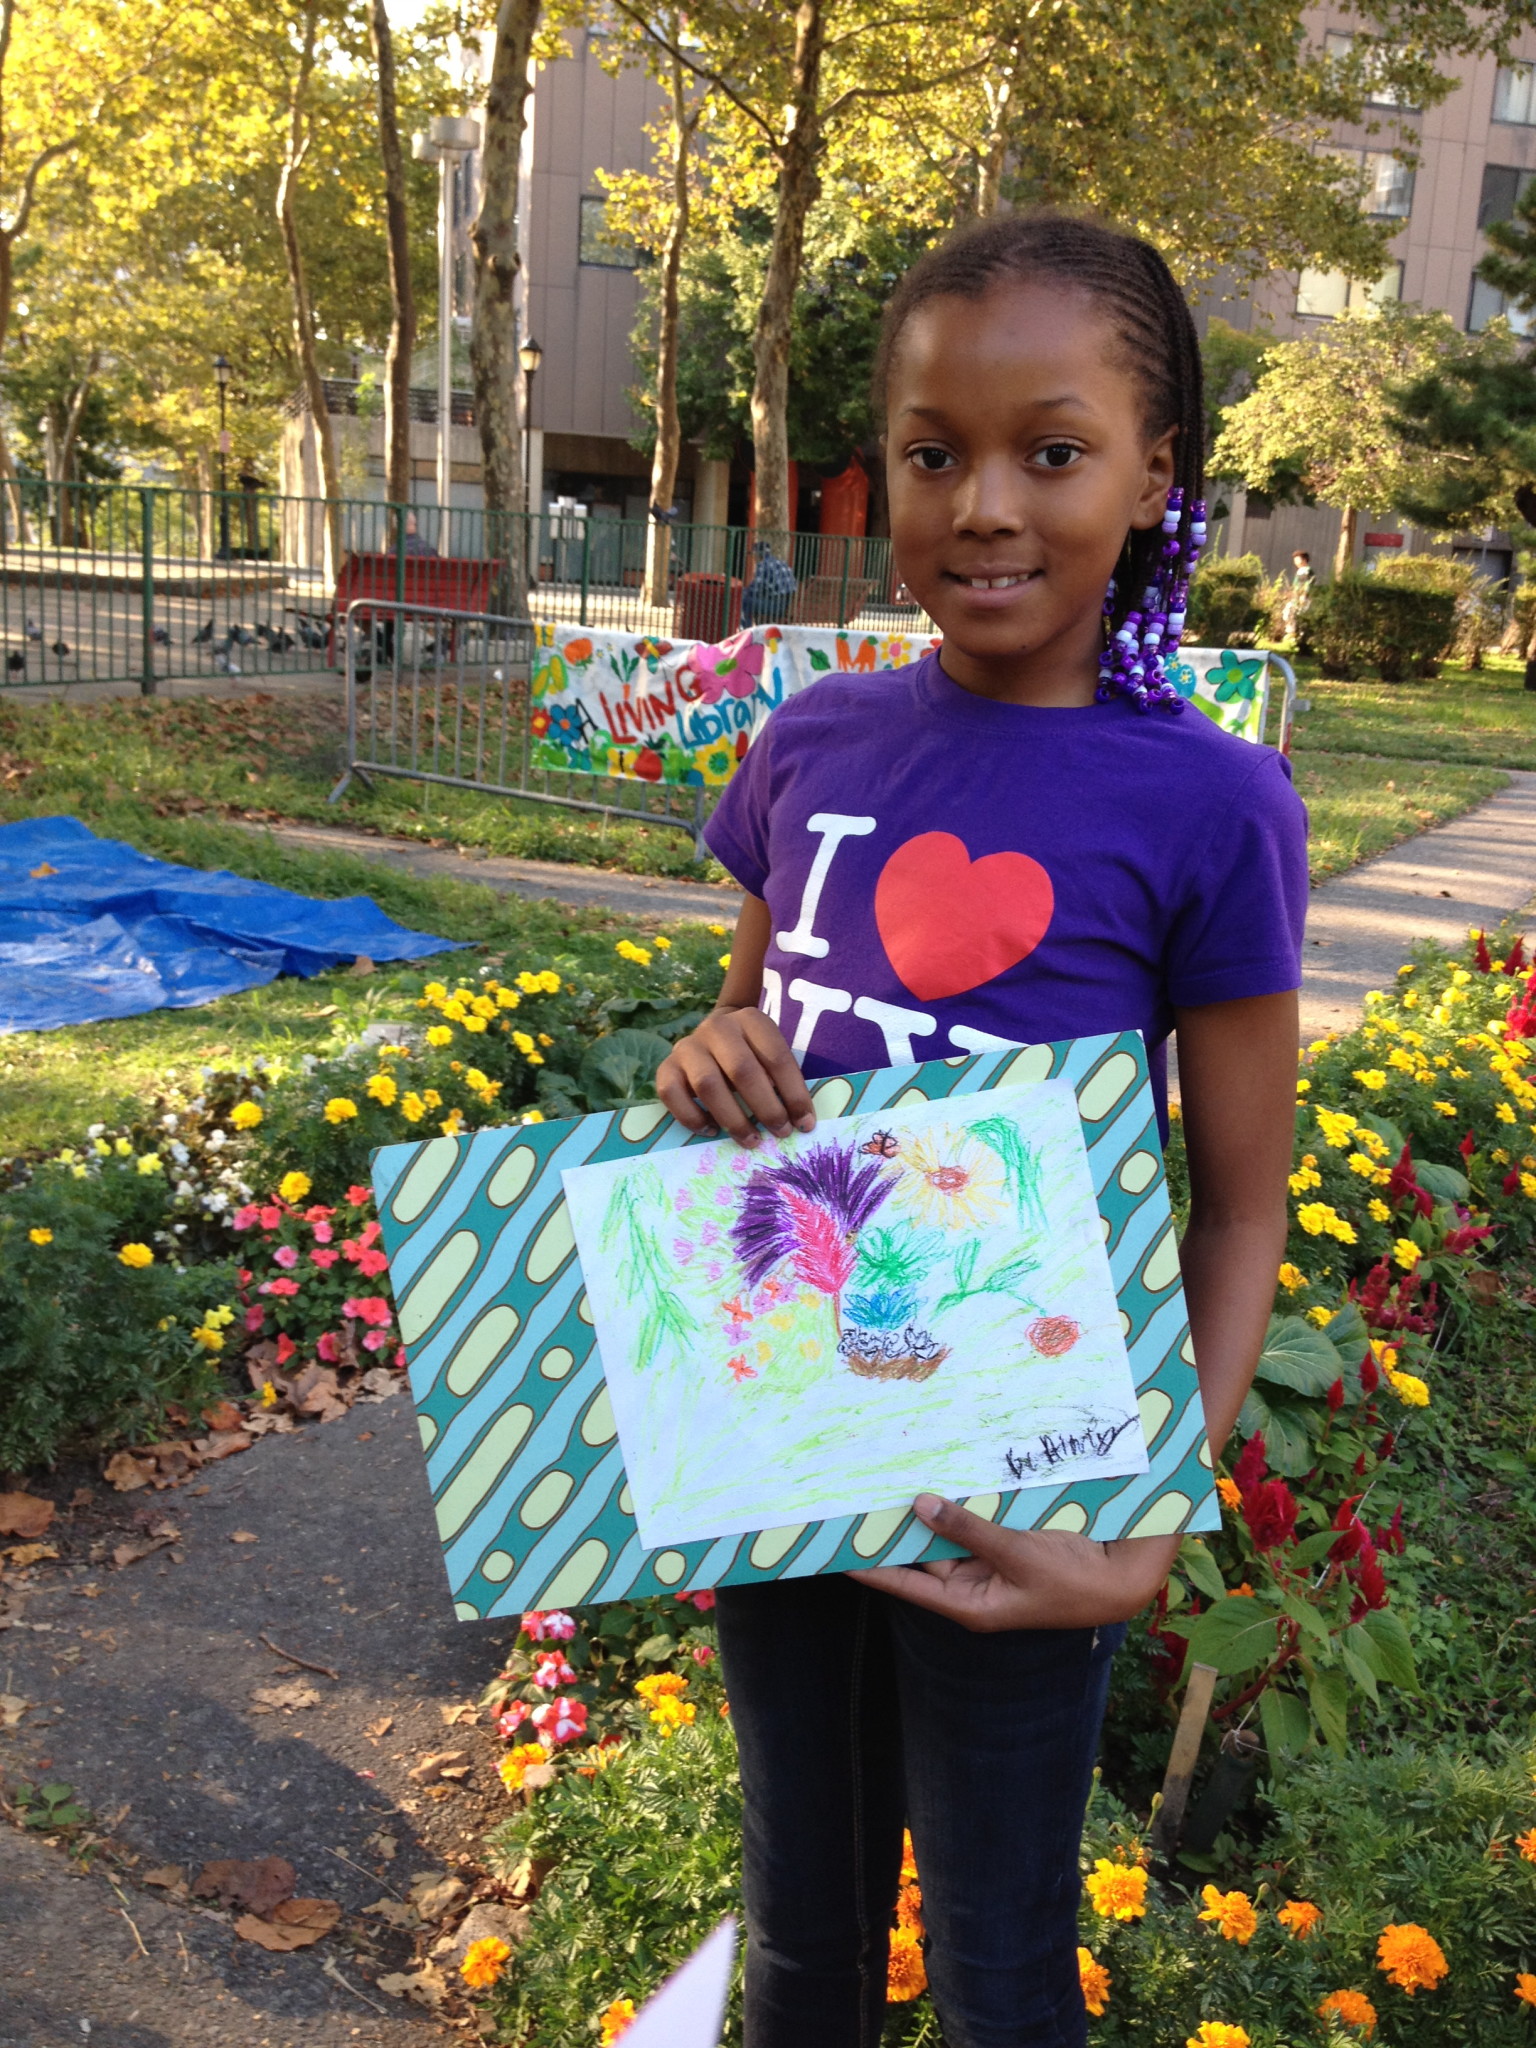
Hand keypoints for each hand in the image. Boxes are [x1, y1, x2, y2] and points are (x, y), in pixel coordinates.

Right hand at [656, 1006, 816, 1147]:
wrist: (714, 1036)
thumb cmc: (752, 1054)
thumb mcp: (771, 1055)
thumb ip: (782, 1080)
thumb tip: (799, 1120)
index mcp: (751, 1020)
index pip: (776, 1057)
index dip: (794, 1093)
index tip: (805, 1123)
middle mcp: (718, 1027)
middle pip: (742, 1070)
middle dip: (766, 1108)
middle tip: (780, 1132)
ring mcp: (688, 1046)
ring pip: (707, 1085)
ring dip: (733, 1119)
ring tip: (751, 1140)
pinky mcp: (667, 1066)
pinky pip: (672, 1095)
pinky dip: (692, 1118)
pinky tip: (712, 1130)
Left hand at [847, 1494, 1179, 1631]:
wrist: (1121, 1578)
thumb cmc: (1070, 1582)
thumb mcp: (1016, 1555)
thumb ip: (968, 1529)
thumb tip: (921, 1504)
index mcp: (968, 1603)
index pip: (905, 1582)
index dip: (869, 1564)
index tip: (832, 1547)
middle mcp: (972, 1583)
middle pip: (923, 1552)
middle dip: (896, 1524)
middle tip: (858, 1493)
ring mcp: (989, 1560)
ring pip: (947, 1530)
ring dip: (927, 1505)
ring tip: (889, 1473)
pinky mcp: (1007, 1539)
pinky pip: (974, 1518)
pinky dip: (959, 1499)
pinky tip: (940, 1468)